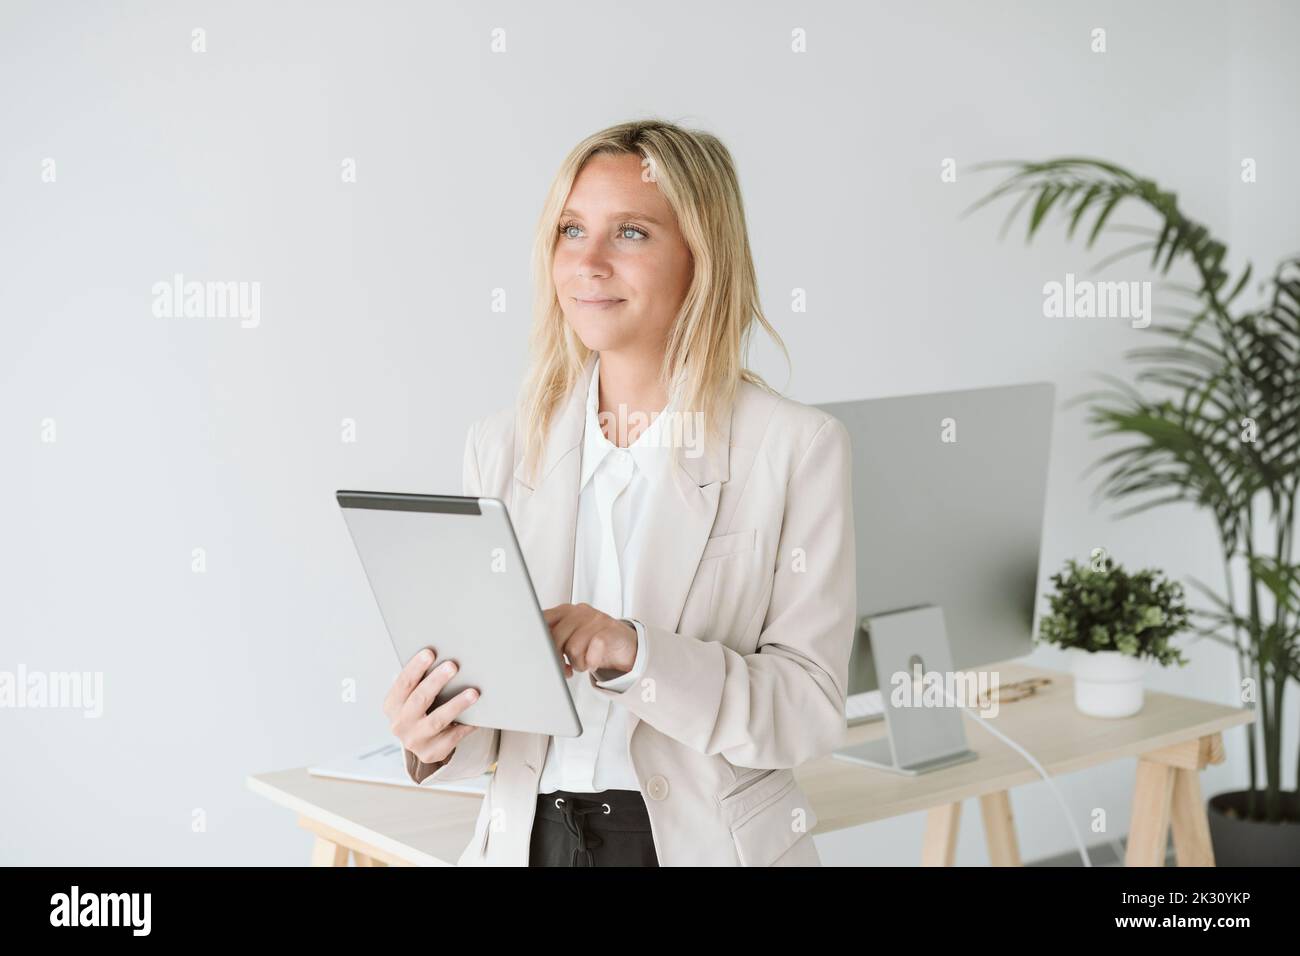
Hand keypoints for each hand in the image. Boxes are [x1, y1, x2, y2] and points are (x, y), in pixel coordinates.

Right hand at [383, 648, 479, 766]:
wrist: (420, 742)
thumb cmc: (420, 709)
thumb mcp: (412, 696)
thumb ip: (420, 681)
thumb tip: (444, 654)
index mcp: (392, 705)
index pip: (403, 683)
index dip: (416, 668)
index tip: (430, 653)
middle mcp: (400, 724)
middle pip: (419, 699)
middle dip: (436, 681)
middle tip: (453, 666)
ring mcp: (415, 740)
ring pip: (437, 720)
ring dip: (456, 704)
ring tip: (473, 693)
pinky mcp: (431, 752)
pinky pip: (453, 737)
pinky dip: (466, 725)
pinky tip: (478, 715)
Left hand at [543, 603, 636, 678]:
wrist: (624, 643)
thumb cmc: (593, 642)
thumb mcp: (570, 636)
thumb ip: (553, 638)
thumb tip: (534, 651)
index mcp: (565, 611)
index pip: (543, 619)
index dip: (538, 638)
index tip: (538, 654)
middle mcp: (579, 612)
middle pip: (556, 638)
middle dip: (558, 659)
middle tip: (565, 668)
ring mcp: (595, 619)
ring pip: (573, 648)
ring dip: (577, 663)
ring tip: (582, 663)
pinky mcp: (609, 630)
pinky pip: (592, 649)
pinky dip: (591, 662)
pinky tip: (593, 663)